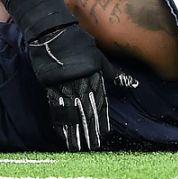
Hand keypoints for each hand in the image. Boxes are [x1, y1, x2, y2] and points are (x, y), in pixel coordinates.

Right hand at [27, 24, 109, 150]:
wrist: (53, 32)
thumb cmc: (77, 42)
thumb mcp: (97, 55)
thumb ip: (110, 72)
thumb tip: (127, 82)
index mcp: (93, 76)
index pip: (99, 102)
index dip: (101, 119)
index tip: (104, 133)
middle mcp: (80, 83)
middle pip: (86, 110)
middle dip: (89, 129)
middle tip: (92, 145)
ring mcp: (64, 85)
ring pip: (72, 112)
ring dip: (74, 130)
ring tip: (77, 145)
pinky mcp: (50, 85)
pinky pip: (56, 106)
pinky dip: (59, 120)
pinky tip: (61, 133)